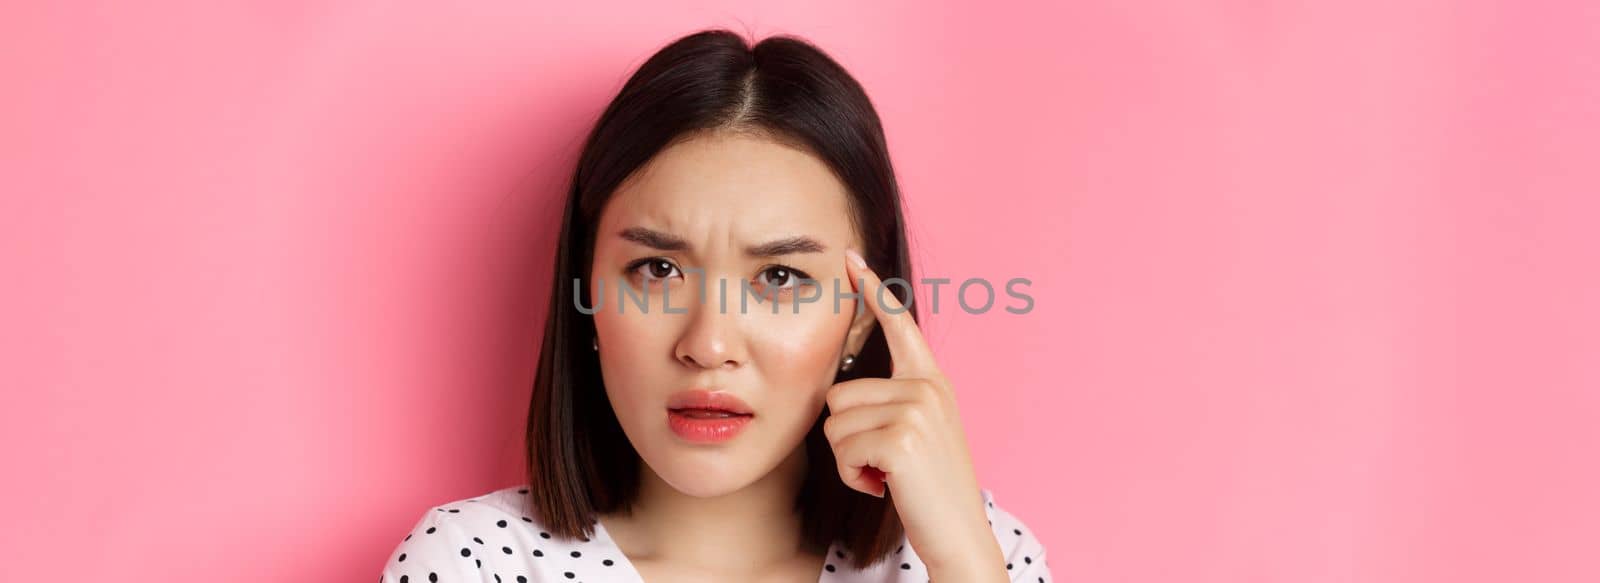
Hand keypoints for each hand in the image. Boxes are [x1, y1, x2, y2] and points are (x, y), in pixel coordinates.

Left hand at [823, 249, 1006, 579]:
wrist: (958, 534)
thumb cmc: (928, 488)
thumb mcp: (917, 432)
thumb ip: (893, 402)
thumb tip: (843, 392)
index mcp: (930, 381)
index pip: (899, 326)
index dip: (874, 291)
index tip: (852, 258)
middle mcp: (926, 387)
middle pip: (839, 393)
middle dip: (847, 437)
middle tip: (883, 463)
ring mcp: (916, 410)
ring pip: (835, 422)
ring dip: (848, 459)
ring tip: (886, 474)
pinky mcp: (901, 438)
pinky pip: (842, 448)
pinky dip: (852, 476)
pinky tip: (883, 486)